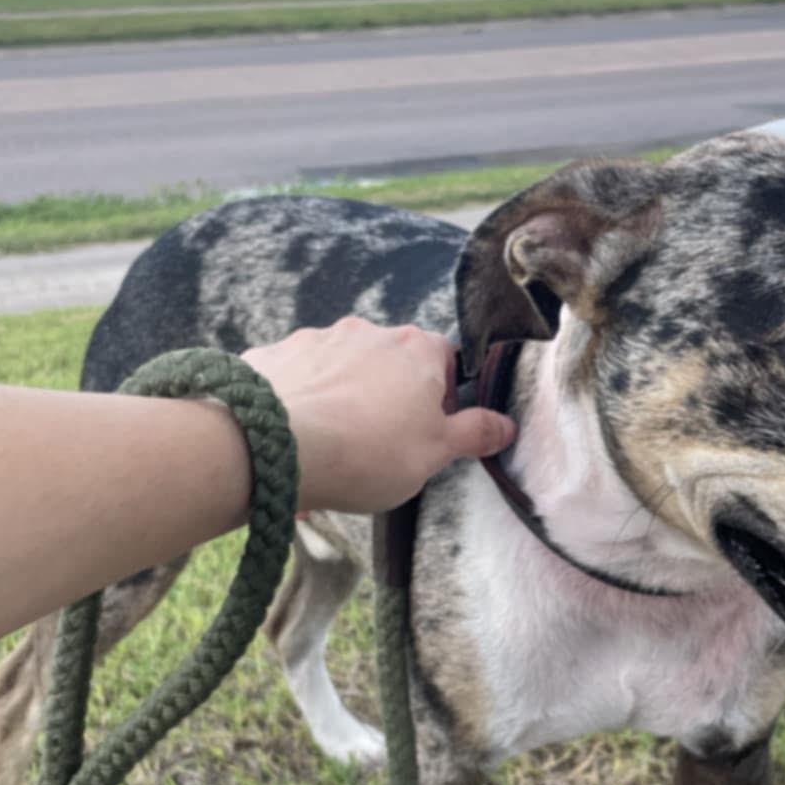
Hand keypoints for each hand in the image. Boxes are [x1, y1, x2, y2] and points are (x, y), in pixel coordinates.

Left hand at [244, 319, 515, 514]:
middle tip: (380, 442)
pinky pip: (299, 373)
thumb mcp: (435, 453)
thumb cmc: (369, 452)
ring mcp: (319, 337)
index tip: (428, 430)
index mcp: (418, 350)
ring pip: (343, 365)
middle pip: (393, 361)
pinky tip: (295, 433)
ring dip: (344, 394)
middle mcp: (371, 331)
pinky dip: (301, 396)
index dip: (442, 398)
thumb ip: (474, 434)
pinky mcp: (276, 352)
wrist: (277, 446)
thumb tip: (507, 425)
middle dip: (391, 394)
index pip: (446, 361)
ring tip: (332, 444)